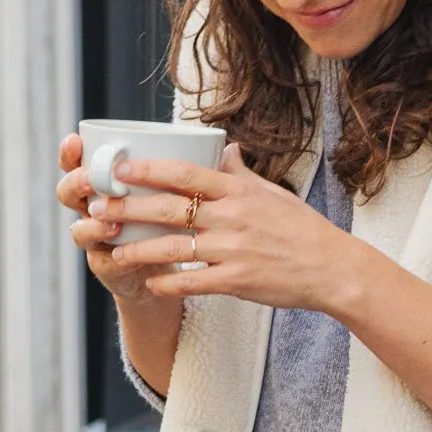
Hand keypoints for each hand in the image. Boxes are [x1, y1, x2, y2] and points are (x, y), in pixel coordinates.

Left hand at [72, 145, 364, 316]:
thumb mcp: (273, 194)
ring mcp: (233, 251)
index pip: (186, 174)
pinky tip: (150, 283)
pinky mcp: (237, 281)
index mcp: (239, 192)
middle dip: (129, 207)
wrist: (333, 270)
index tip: (120, 168)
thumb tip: (225, 148)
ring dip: (138, 249)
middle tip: (98, 206)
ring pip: (173, 248)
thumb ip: (242, 174)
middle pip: (170, 209)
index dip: (150, 170)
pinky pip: (193, 282)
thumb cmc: (304, 230)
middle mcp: (233, 218)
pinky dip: (169, 283)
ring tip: (112, 249)